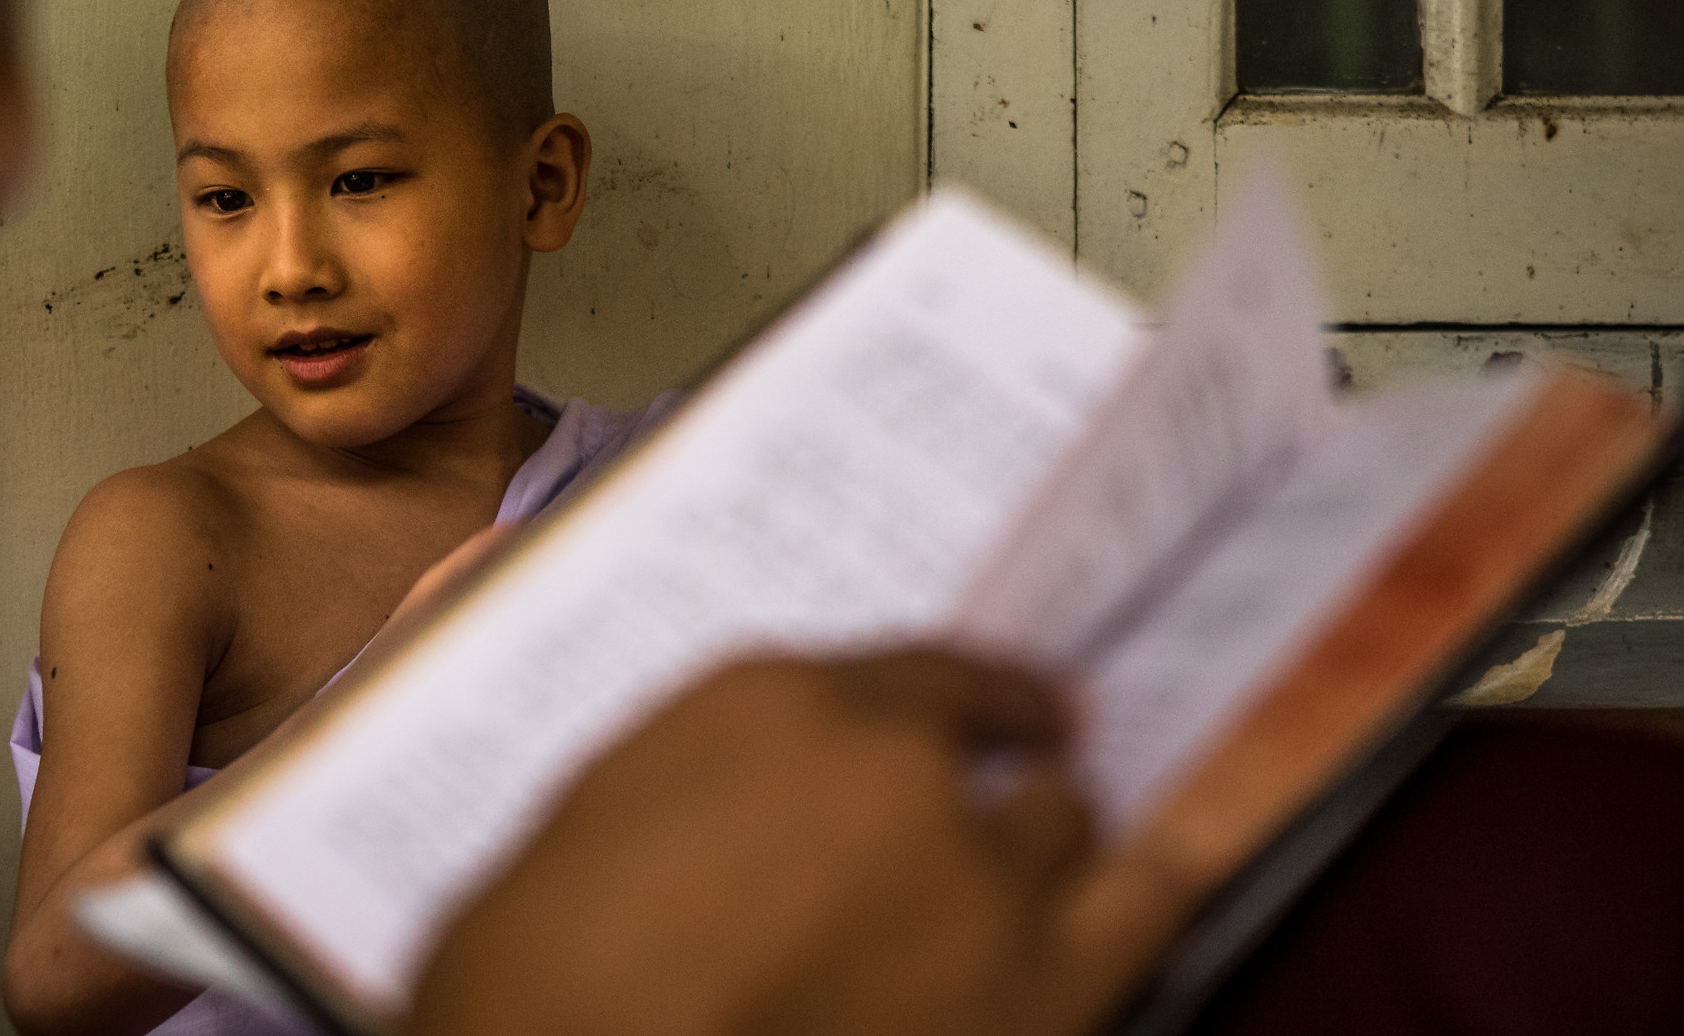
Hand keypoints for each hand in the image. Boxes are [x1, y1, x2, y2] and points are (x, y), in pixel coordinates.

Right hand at [406, 650, 1195, 1035]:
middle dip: (1027, 802)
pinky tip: (1085, 950)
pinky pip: (1128, 956)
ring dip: (1082, 873)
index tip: (1023, 717)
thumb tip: (822, 778)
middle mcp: (906, 779)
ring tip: (1076, 890)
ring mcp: (978, 906)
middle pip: (1031, 774)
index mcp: (797, 705)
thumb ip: (752, 759)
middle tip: (1022, 818)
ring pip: (1103, 858)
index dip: (992, 706)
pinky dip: (1112, 946)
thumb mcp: (628, 791)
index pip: (940, 680)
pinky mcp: (1028, 1014)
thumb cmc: (555, 951)